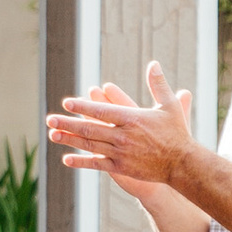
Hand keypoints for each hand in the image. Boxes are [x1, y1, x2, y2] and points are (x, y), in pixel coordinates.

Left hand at [45, 64, 194, 197]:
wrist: (182, 164)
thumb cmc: (177, 133)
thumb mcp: (170, 106)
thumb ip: (158, 84)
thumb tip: (154, 64)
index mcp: (133, 119)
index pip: (102, 111)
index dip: (83, 106)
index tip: (67, 103)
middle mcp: (123, 136)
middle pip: (90, 128)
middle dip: (68, 123)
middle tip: (50, 119)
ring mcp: (121, 153)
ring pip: (90, 145)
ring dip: (69, 139)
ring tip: (52, 134)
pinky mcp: (122, 167)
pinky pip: (97, 164)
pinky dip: (81, 162)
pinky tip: (67, 159)